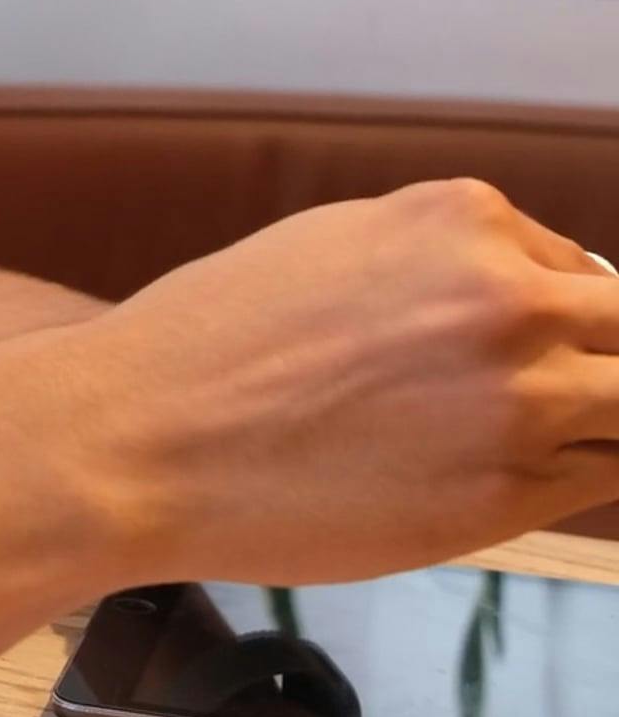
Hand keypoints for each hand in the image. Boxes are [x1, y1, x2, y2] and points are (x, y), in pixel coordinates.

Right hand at [67, 180, 618, 582]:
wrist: (144, 438)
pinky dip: (580, 481)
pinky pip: (599, 484)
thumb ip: (445, 263)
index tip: (551, 355)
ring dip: (605, 429)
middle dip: (610, 366)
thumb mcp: (338, 247)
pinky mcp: (509, 496)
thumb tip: (519, 291)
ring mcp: (521, 400)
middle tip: (577, 400)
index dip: (572, 321)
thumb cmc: (215, 347)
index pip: (584, 270)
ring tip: (550, 447)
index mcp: (466, 221)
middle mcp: (510, 300)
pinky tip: (520, 483)